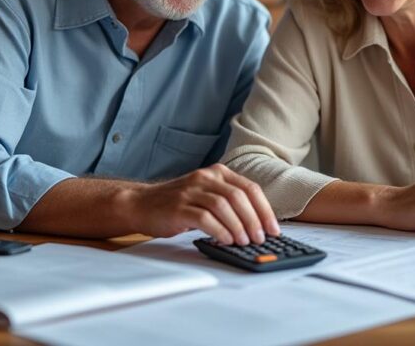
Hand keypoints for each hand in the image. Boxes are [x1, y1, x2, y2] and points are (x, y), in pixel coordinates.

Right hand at [128, 164, 280, 244]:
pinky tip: (226, 240)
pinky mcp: (179, 207)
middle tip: (260, 238)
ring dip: (238, 227)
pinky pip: (205, 218)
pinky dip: (219, 230)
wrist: (141, 204)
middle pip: (239, 197)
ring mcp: (191, 191)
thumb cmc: (177, 203)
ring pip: (224, 206)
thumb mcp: (206, 194)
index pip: (250, 188)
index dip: (264, 210)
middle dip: (254, 220)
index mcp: (217, 173)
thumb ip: (229, 202)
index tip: (273, 229)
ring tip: (244, 242)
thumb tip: (257, 225)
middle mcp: (205, 178)